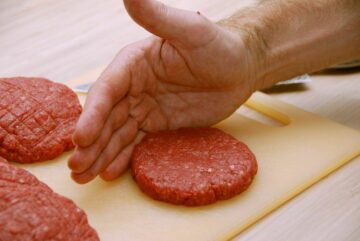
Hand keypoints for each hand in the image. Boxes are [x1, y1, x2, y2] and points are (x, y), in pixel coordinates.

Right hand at [68, 0, 258, 183]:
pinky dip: (123, 157)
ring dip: (100, 154)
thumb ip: (157, 17)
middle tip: (76, 168)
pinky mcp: (159, 124)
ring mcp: (145, 108)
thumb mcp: (189, 30)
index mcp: (134, 64)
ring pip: (117, 134)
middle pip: (106, 117)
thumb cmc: (218, 46)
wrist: (240, 69)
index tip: (81, 137)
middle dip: (90, 142)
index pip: (107, 90)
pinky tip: (109, 172)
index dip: (92, 114)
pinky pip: (137, 143)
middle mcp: (134, 87)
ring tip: (84, 176)